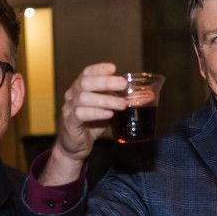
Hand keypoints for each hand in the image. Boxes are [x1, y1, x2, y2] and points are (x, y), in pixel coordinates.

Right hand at [41, 63, 125, 184]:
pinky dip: (96, 113)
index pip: (87, 73)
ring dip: (105, 100)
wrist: (76, 147)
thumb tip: (148, 96)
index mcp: (80, 88)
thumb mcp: (109, 110)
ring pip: (83, 98)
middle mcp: (72, 95)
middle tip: (123, 84)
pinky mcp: (70, 122)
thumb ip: (121, 101)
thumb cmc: (92, 125)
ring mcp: (69, 108)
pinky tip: (108, 114)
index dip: (99, 69)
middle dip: (105, 82)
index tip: (114, 68)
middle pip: (85, 82)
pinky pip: (80, 114)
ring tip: (121, 104)